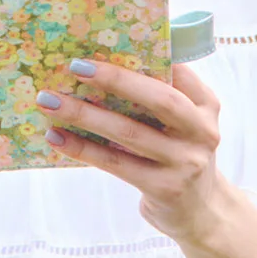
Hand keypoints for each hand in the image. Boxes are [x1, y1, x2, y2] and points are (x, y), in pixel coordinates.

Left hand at [37, 58, 226, 244]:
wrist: (201, 212)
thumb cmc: (178, 154)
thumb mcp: (183, 123)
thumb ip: (159, 97)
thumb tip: (101, 66)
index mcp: (206, 106)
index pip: (179, 72)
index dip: (148, 56)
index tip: (110, 44)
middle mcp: (202, 132)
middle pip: (159, 99)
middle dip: (115, 79)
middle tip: (75, 66)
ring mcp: (186, 163)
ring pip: (129, 132)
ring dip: (85, 115)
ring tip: (50, 101)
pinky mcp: (165, 188)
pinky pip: (116, 163)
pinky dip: (83, 148)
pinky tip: (57, 137)